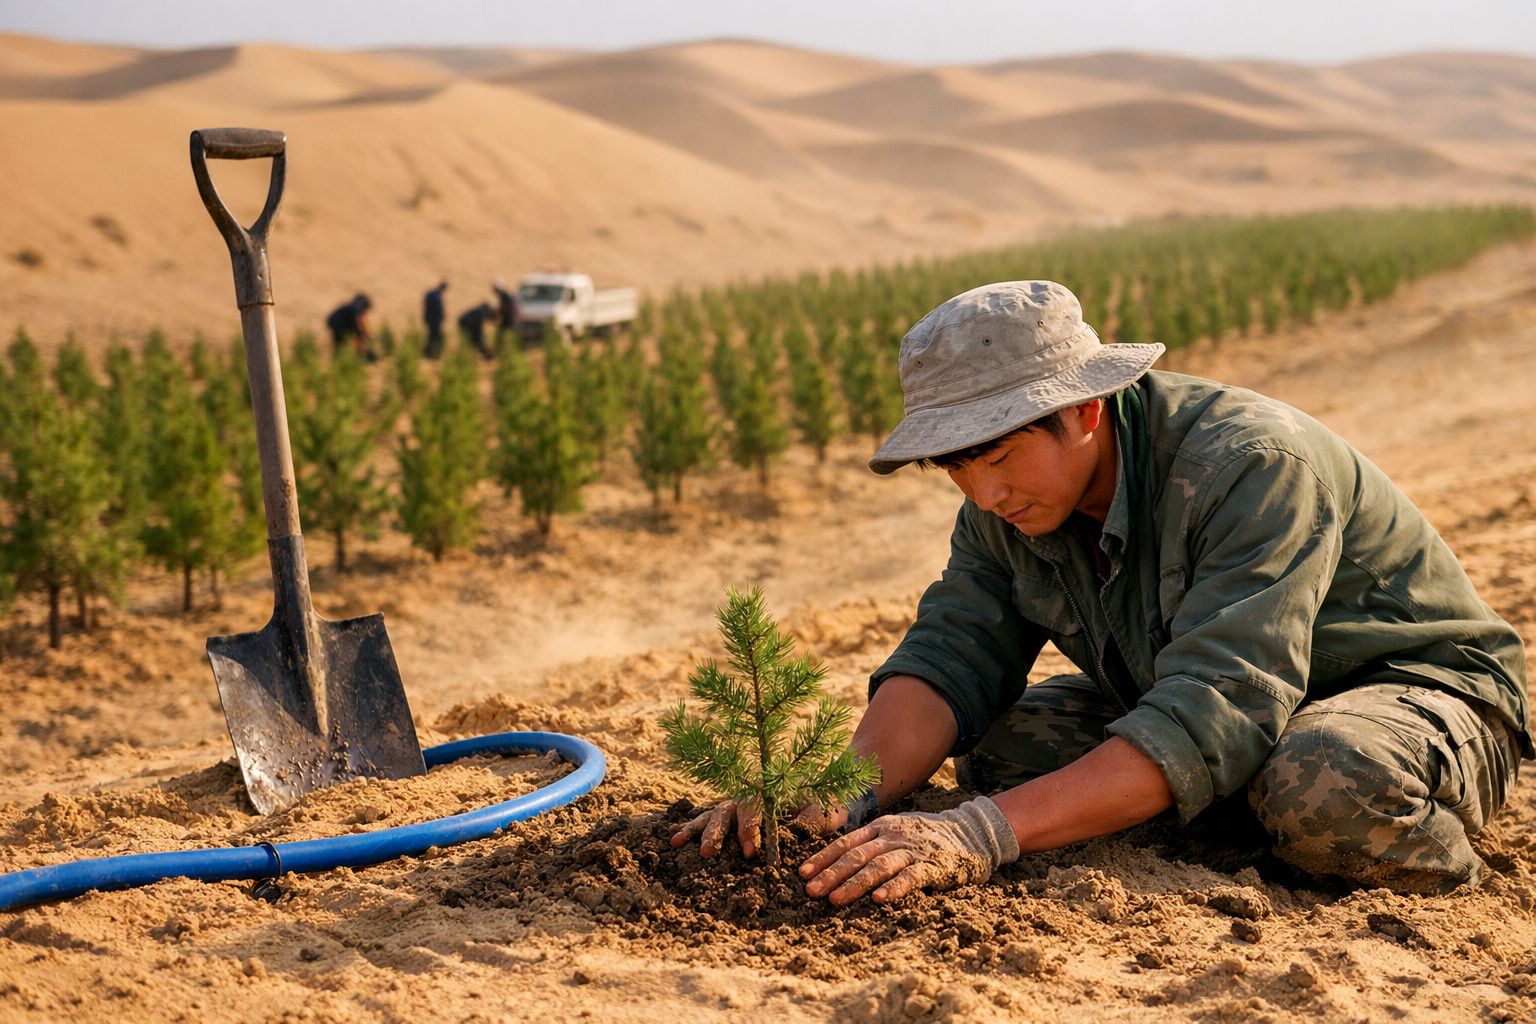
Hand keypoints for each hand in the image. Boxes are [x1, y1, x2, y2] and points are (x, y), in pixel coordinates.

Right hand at [669, 798, 846, 858]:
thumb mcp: (825, 812)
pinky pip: (707, 820)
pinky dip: (689, 826)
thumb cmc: (826, 808)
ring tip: (677, 842)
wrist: (828, 799)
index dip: (750, 829)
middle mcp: (750, 798)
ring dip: (696, 829)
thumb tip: (797, 829)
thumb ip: (812, 819)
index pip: (755, 809)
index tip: (750, 852)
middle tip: (708, 852)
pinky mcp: (732, 820)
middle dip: (717, 832)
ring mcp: (738, 808)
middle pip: (728, 811)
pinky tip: (672, 835)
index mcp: (770, 794)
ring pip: (713, 815)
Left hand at [799, 795, 1019, 904]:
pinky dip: (894, 888)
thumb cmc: (926, 836)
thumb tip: (838, 858)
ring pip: (878, 866)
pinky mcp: (933, 865)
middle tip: (811, 891)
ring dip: (855, 884)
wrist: (970, 832)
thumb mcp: (896, 829)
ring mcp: (913, 850)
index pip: (846, 842)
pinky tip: (880, 900)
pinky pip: (911, 877)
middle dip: (831, 874)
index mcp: (881, 827)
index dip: (823, 858)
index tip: (803, 874)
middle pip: (857, 856)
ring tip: (835, 900)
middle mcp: (893, 836)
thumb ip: (871, 841)